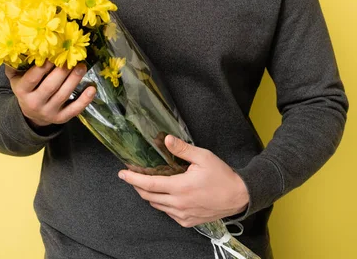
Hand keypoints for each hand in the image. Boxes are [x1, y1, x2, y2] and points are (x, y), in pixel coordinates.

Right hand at [5, 60, 95, 127]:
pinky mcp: (61, 118)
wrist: (31, 114)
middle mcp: (34, 103)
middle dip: (62, 71)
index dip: (44, 66)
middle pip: (50, 86)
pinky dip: (84, 100)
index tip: (55, 52)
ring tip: (82, 66)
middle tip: (72, 57)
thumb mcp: (16, 78)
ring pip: (63, 95)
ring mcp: (48, 112)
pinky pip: (74, 110)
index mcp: (22, 91)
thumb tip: (16, 46)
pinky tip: (92, 89)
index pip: (32, 78)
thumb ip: (14, 64)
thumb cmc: (26, 89)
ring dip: (74, 80)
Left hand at [118, 135, 248, 227]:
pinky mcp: (188, 221)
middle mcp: (178, 204)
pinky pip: (168, 213)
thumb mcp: (203, 157)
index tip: (122, 173)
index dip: (133, 179)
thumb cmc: (221, 175)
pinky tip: (166, 193)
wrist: (238, 196)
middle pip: (149, 197)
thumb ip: (182, 149)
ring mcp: (182, 215)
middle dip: (138, 186)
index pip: (149, 185)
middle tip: (133, 175)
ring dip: (149, 195)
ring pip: (157, 206)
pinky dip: (162, 203)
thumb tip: (165, 139)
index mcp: (180, 188)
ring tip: (148, 182)